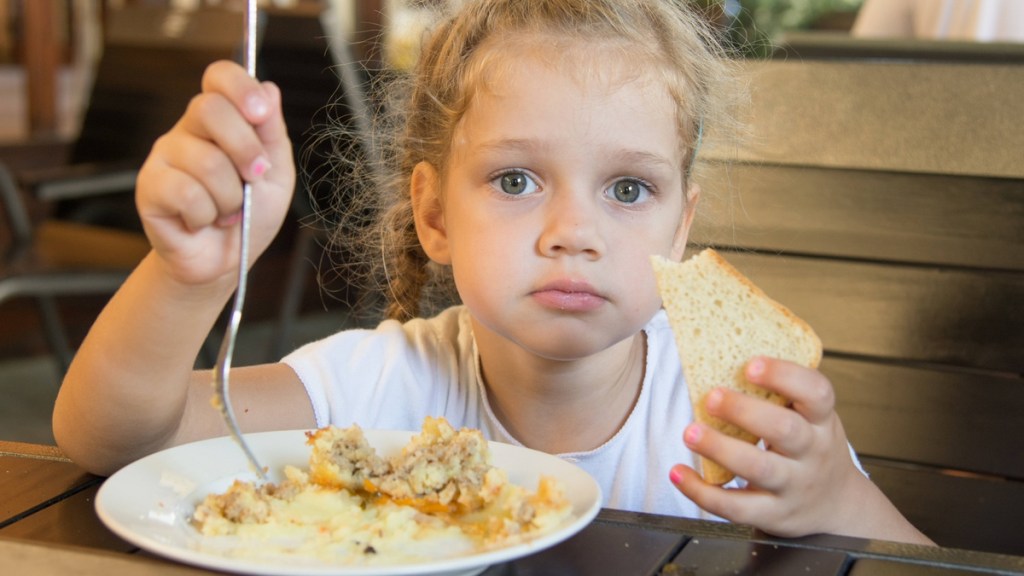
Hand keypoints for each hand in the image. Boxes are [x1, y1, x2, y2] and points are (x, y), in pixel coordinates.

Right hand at [136, 60, 294, 287]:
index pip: (219, 76)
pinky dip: (207, 215)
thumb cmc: (251, 214)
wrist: (227, 262)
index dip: (239, 86)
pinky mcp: (149, 187)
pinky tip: (202, 221)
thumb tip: (270, 89)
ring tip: (227, 211)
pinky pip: (186, 193)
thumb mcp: (276, 174)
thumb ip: (272, 133)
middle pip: (210, 110)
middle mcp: (188, 130)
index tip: (260, 112)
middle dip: (244, 149)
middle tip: (254, 176)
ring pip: (206, 161)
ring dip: (230, 197)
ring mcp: (164, 156)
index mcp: (221, 120)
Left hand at [669, 356, 870, 537]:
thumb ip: (781, 390)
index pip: (816, 393)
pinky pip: (735, 507)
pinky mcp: (772, 514)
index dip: (785, 376)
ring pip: (759, 469)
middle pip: (785, 430)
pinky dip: (702, 491)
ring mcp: (793, 486)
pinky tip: (679, 473)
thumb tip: (722, 346)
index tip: (751, 364)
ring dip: (720, 449)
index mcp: (821, 420)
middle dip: (746, 412)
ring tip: (690, 432)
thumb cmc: (809, 446)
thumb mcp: (809, 416)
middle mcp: (812, 452)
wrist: (835, 505)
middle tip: (712, 397)